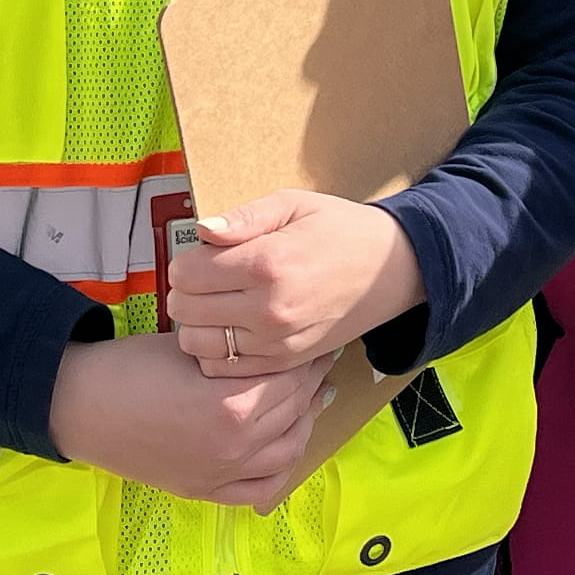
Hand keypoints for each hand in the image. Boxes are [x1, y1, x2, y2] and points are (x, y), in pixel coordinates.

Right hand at [48, 334, 334, 507]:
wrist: (81, 406)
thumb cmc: (132, 366)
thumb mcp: (193, 348)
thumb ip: (240, 353)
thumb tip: (280, 344)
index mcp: (233, 406)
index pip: (292, 379)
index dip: (310, 356)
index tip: (321, 338)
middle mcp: (236, 448)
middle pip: (295, 412)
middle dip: (312, 382)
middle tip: (322, 359)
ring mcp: (221, 476)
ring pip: (288, 452)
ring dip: (305, 422)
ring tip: (311, 396)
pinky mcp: (205, 491)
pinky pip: (262, 489)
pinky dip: (282, 468)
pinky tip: (288, 445)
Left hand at [168, 190, 424, 376]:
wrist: (390, 270)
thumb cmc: (339, 230)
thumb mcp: (294, 204)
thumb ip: (244, 217)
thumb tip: (202, 229)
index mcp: (267, 263)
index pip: (187, 273)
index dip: (184, 262)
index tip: (199, 256)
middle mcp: (269, 309)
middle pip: (186, 309)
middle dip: (184, 291)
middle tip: (202, 279)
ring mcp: (276, 342)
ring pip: (197, 343)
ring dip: (194, 324)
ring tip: (213, 305)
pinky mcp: (284, 362)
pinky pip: (224, 369)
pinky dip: (214, 352)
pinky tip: (229, 329)